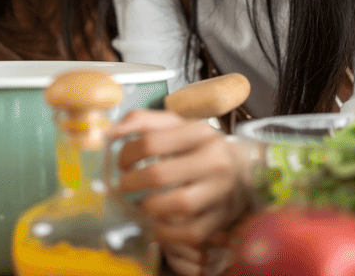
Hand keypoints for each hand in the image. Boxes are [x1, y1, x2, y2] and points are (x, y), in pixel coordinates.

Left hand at [110, 110, 249, 274]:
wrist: (242, 170)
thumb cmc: (199, 147)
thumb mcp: (176, 125)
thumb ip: (142, 121)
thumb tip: (112, 133)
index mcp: (201, 132)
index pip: (151, 142)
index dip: (127, 154)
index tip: (122, 162)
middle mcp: (215, 160)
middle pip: (160, 174)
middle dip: (131, 183)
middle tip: (123, 185)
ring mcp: (221, 191)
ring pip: (178, 204)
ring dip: (150, 207)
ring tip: (142, 203)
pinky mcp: (222, 219)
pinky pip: (190, 233)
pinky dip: (167, 231)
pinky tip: (158, 222)